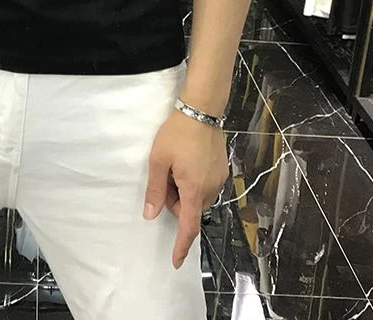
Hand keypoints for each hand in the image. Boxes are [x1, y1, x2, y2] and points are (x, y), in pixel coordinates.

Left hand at [143, 110, 228, 268]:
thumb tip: (150, 215)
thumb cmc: (176, 135)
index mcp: (194, 190)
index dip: (181, 246)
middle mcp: (211, 188)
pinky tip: (186, 161)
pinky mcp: (222, 168)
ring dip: (185, 191)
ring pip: (198, 197)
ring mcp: (219, 178)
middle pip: (191, 209)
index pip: (188, 226)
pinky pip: (205, 185)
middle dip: (175, 202)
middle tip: (164, 178)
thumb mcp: (158, 161)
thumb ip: (155, 189)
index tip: (175, 261)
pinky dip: (194, 182)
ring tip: (175, 165)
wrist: (201, 110)